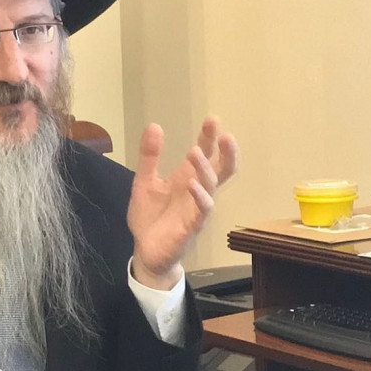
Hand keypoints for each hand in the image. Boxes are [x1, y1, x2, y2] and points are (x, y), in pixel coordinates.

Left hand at [127, 117, 237, 289]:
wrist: (145, 251)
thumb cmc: (149, 217)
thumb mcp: (144, 181)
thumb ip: (149, 157)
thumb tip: (154, 125)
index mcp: (186, 178)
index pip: (205, 154)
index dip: (209, 137)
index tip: (212, 119)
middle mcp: (196, 192)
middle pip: (222, 169)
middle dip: (226, 152)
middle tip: (224, 134)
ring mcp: (197, 209)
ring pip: (212, 187)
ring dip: (206, 168)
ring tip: (195, 151)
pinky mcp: (191, 227)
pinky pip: (202, 210)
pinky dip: (199, 196)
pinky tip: (191, 183)